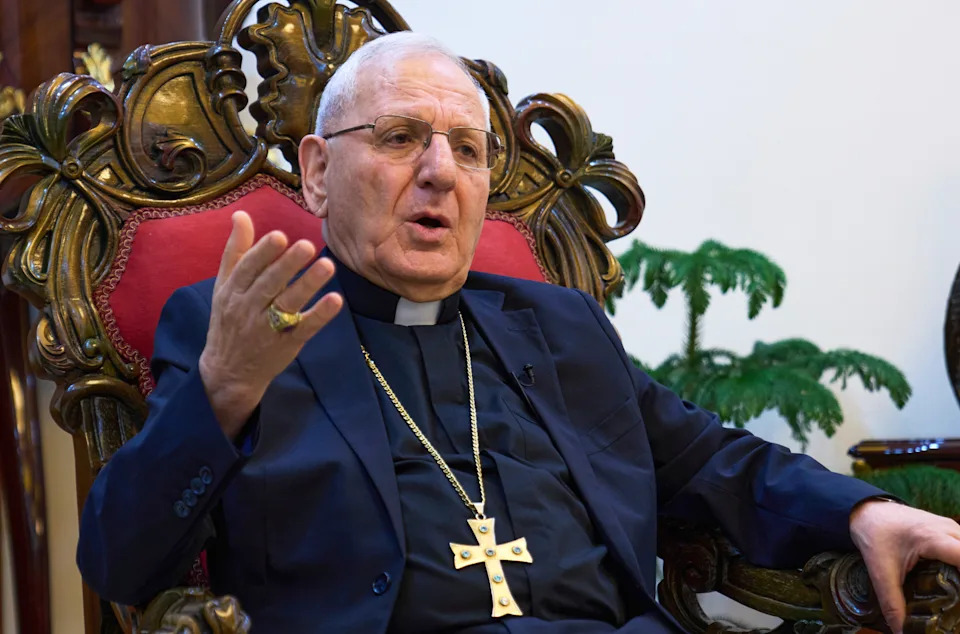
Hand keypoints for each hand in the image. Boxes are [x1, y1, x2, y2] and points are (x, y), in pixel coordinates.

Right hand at [199, 211, 342, 437]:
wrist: (228, 372)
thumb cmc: (229, 320)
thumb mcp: (224, 286)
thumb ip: (236, 251)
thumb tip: (241, 215)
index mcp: (232, 291)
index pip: (247, 269)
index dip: (262, 253)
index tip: (280, 236)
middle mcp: (248, 308)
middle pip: (269, 284)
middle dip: (287, 265)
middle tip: (307, 246)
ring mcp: (268, 328)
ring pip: (288, 304)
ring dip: (308, 285)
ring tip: (327, 266)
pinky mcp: (288, 343)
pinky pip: (305, 327)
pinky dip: (320, 314)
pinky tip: (335, 300)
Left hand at [850, 499, 959, 632]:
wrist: (865, 511)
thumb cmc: (873, 535)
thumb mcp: (880, 571)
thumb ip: (892, 603)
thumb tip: (900, 631)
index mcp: (933, 538)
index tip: (959, 597)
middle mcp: (947, 529)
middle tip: (955, 599)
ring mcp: (949, 527)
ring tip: (953, 591)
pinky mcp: (947, 529)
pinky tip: (953, 580)